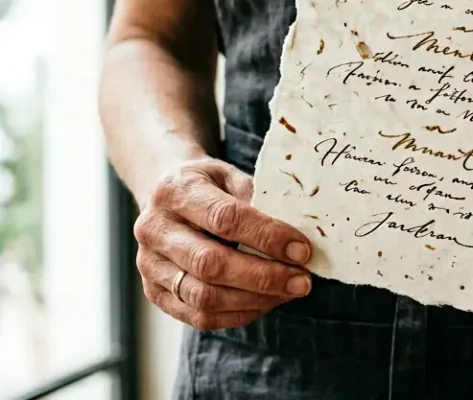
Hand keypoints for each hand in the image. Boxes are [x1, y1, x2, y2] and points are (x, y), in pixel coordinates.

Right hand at [133, 158, 312, 329]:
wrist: (165, 197)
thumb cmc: (208, 185)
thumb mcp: (231, 176)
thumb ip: (257, 200)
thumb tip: (295, 235)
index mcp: (175, 191)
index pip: (224, 219)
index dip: (267, 237)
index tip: (302, 250)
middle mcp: (155, 229)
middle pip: (211, 264)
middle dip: (264, 276)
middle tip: (302, 281)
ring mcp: (149, 265)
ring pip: (203, 296)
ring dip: (254, 300)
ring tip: (288, 293)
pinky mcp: (155, 293)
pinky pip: (197, 316)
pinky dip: (237, 314)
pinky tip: (265, 303)